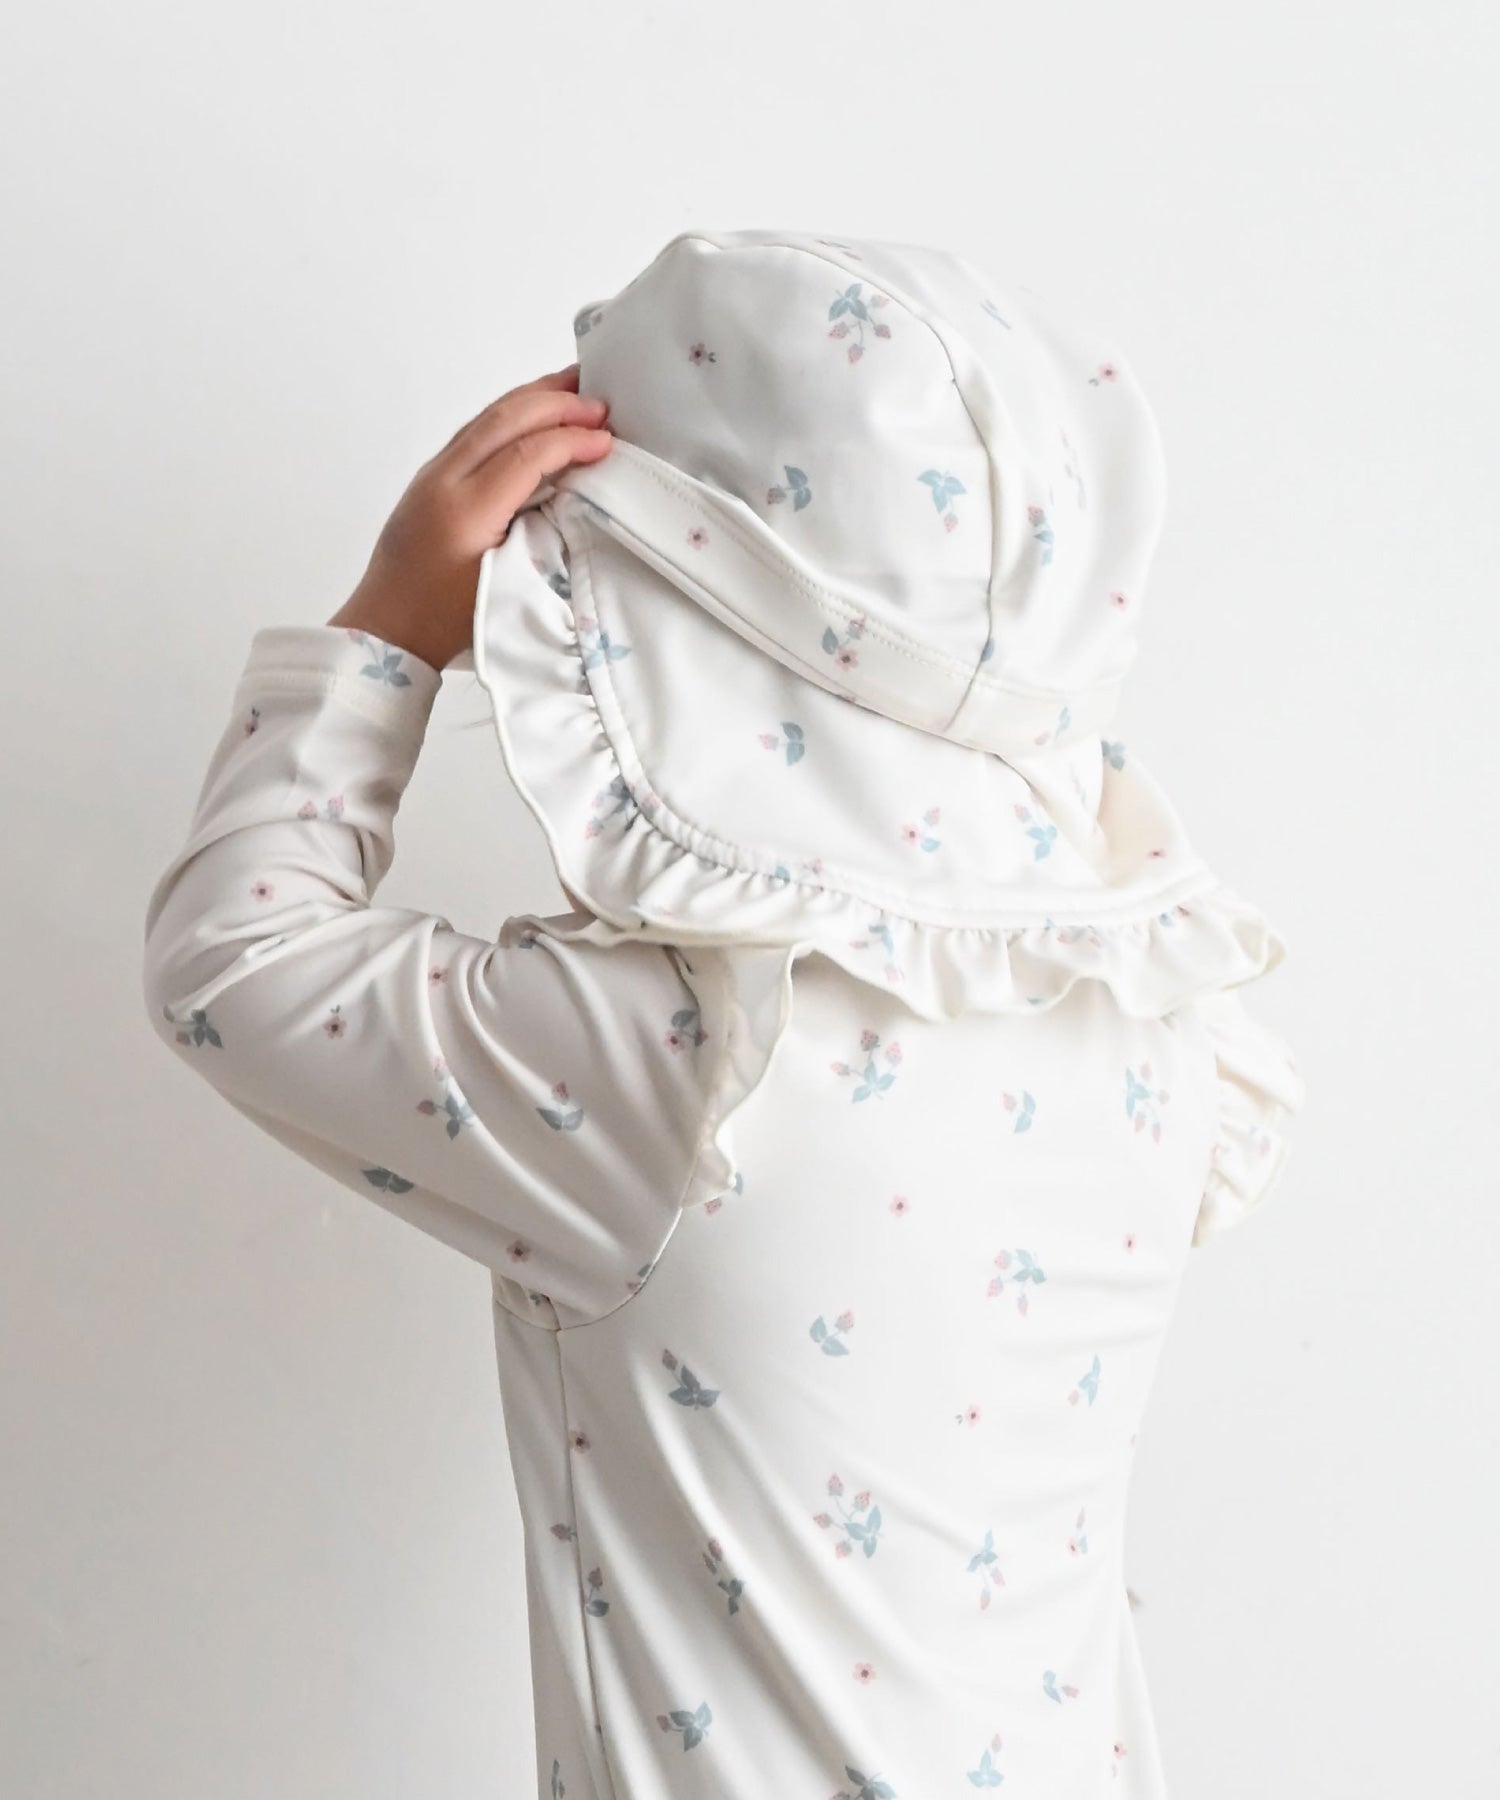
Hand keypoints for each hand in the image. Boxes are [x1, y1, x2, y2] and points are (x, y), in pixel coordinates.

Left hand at [327, 364, 612, 671]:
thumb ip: (541, 535)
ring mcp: (432, 474)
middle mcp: (443, 481)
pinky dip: (511, 414)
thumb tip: (577, 492)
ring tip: (574, 388)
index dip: (571, 440)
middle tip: (600, 402)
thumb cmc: (445, 622)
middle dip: (556, 404)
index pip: (526, 454)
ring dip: (533, 399)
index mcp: (465, 512)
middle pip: (504, 420)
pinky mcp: (431, 477)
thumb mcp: (505, 586)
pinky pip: (475, 430)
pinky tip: (534, 414)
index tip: (607, 440)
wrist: (386, 629)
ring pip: (486, 417)